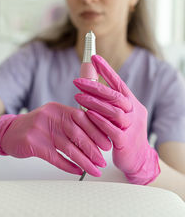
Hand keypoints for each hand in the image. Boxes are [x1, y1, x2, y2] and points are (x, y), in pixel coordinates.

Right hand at [0, 102, 110, 176]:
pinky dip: (68, 166)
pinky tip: (78, 171)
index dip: (97, 131)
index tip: (107, 144)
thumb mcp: (54, 117)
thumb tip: (96, 135)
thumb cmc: (37, 126)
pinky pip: (55, 157)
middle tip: (103, 160)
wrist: (10, 132)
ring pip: (68, 147)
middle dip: (93, 148)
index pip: (83, 118)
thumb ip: (71, 122)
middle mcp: (51, 116)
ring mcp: (41, 130)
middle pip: (77, 133)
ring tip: (94, 169)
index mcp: (59, 109)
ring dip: (84, 160)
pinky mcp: (33, 144)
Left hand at [74, 55, 159, 184]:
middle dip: (95, 86)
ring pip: (114, 111)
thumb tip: (91, 86)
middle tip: (77, 81)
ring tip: (77, 96)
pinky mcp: (125, 141)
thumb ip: (109, 103)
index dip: (107, 70)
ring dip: (94, 103)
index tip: (94, 58)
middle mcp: (134, 112)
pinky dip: (99, 120)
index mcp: (132, 103)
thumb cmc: (125, 134)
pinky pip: (112, 129)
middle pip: (115, 95)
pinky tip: (88, 114)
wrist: (138, 159)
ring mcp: (131, 126)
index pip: (119, 83)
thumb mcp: (120, 115)